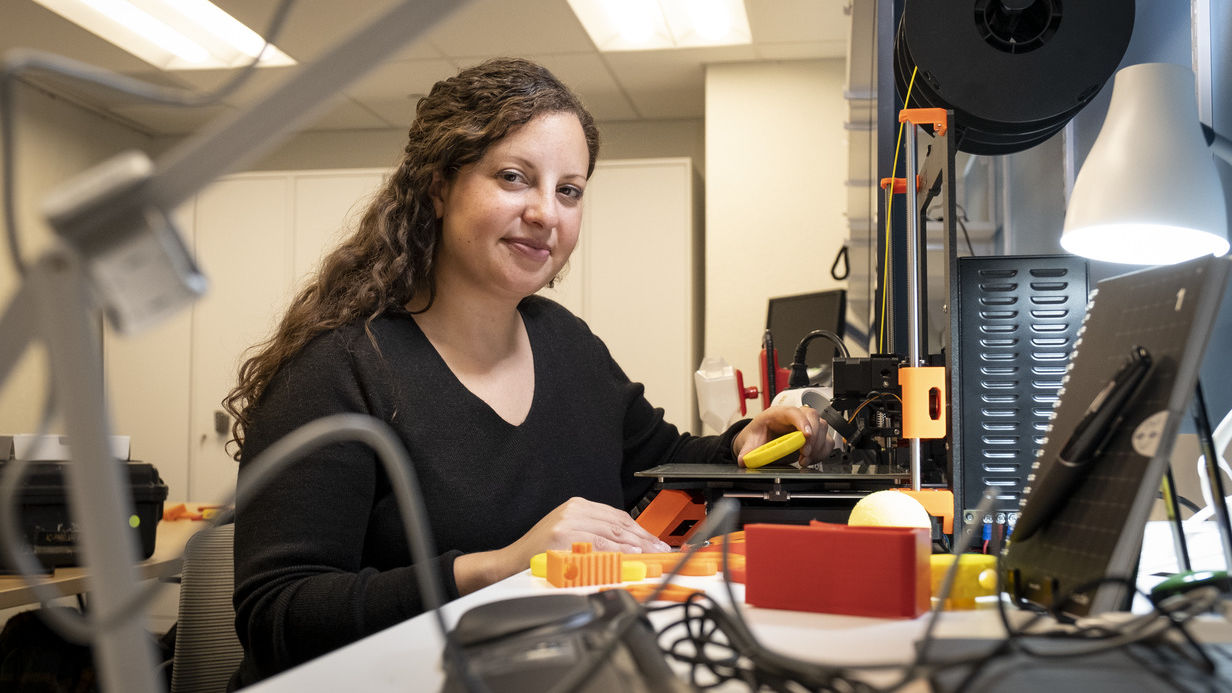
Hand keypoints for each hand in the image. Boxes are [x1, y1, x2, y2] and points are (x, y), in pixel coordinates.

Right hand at [511, 497, 671, 555]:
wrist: (511, 562)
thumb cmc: (542, 553)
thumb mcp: (571, 535)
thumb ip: (598, 535)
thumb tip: (633, 547)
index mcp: (577, 506)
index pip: (618, 516)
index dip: (640, 530)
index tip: (656, 542)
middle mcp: (574, 510)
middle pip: (618, 523)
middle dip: (643, 538)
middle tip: (661, 550)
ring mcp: (567, 523)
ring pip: (610, 532)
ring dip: (634, 545)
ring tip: (651, 555)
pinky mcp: (562, 537)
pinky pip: (596, 545)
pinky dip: (615, 551)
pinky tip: (629, 555)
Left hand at [732, 405, 833, 466]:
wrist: (760, 439)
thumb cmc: (758, 434)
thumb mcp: (750, 442)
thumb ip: (747, 452)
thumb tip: (744, 460)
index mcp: (777, 414)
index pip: (793, 412)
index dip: (801, 421)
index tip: (806, 434)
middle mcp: (795, 416)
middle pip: (812, 417)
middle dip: (812, 437)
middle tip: (804, 453)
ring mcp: (806, 425)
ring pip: (823, 427)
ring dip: (817, 446)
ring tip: (805, 459)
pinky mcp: (814, 436)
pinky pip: (826, 440)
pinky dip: (822, 452)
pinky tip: (811, 459)